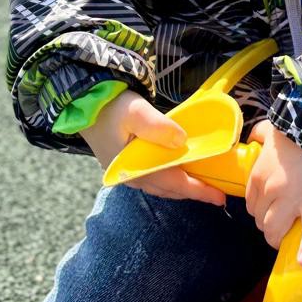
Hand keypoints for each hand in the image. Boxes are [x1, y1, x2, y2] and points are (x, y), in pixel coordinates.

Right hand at [80, 89, 225, 205]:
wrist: (82, 105)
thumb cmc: (110, 107)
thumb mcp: (135, 111)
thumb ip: (157, 126)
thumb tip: (180, 140)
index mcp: (133, 168)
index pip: (172, 183)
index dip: (197, 190)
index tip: (219, 196)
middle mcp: (130, 177)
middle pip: (170, 189)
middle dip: (195, 192)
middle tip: (219, 192)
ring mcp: (127, 174)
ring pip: (163, 187)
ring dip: (184, 188)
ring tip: (206, 185)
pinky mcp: (127, 168)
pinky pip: (155, 180)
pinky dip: (172, 180)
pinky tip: (182, 173)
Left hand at [244, 121, 301, 265]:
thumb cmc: (296, 131)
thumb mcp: (271, 130)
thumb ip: (259, 134)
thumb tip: (254, 136)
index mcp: (258, 176)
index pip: (251, 205)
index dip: (260, 210)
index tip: (269, 210)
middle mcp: (271, 191)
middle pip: (261, 221)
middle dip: (268, 226)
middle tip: (279, 225)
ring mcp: (292, 199)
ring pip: (276, 230)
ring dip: (279, 238)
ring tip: (287, 240)